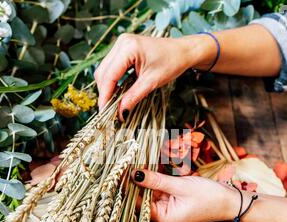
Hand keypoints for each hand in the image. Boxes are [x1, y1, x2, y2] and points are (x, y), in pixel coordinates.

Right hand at [94, 34, 216, 120]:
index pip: (109, 75)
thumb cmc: (172, 62)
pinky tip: (117, 92)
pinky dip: (112, 81)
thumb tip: (120, 113)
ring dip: (107, 87)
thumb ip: (133, 97)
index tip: (104, 112)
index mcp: (128, 47)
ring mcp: (121, 44)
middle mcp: (121, 43)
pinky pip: (111, 67)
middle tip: (109, 111)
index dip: (105, 95)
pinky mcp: (123, 48)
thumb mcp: (152, 82)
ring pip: (105, 70)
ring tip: (113, 103)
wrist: (183, 51)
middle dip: (105, 92)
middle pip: (103, 72)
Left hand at [131, 169, 233, 221]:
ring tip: (137, 161)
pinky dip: (156, 180)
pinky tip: (151, 167)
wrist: (231, 201)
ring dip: (146, 179)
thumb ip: (156, 181)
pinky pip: (160, 191)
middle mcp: (163, 217)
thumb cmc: (209, 197)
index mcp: (164, 219)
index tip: (121, 172)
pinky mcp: (174, 202)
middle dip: (137, 181)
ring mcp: (168, 210)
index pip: (138, 204)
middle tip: (127, 162)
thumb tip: (135, 174)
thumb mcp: (180, 186)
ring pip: (150, 193)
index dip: (129, 188)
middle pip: (142, 199)